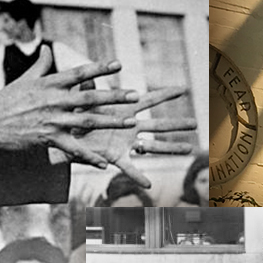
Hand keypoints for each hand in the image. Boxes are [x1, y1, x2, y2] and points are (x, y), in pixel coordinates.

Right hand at [0, 51, 141, 149]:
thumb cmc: (6, 100)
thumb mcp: (23, 79)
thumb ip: (40, 65)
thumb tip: (46, 48)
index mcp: (49, 84)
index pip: (80, 73)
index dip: (100, 68)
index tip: (119, 64)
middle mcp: (54, 100)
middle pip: (90, 97)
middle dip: (114, 96)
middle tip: (136, 95)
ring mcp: (52, 120)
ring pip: (87, 121)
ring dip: (111, 122)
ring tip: (131, 122)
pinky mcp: (48, 138)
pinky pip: (73, 148)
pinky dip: (89, 156)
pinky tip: (105, 162)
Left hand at [48, 81, 200, 187]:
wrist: (65, 136)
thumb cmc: (76, 116)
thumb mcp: (83, 101)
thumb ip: (89, 90)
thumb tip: (89, 77)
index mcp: (124, 111)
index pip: (149, 100)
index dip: (166, 94)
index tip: (184, 89)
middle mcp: (129, 127)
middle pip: (158, 125)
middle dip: (177, 124)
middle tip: (197, 123)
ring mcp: (125, 143)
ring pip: (153, 146)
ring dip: (171, 148)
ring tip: (190, 149)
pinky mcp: (115, 157)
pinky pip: (129, 168)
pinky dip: (137, 176)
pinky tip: (148, 185)